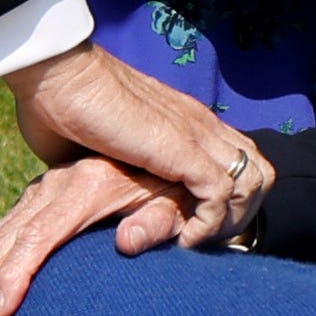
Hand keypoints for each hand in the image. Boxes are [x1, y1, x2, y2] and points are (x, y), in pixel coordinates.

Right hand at [0, 41, 267, 243]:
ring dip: (231, 221)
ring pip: (254, 181)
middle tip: (203, 239)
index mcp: (183, 120)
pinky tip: (180, 239)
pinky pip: (221, 193)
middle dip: (242, 214)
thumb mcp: (94, 151)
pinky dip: (209, 224)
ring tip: (195, 242)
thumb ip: (108, 174)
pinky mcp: (183, 147)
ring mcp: (196, 132)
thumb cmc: (60, 107)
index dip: (228, 199)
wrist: (56, 73)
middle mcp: (200, 123)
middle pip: (260, 171)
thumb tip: (95, 196)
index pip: (237, 158)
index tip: (195, 227)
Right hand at [0, 155, 187, 315]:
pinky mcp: (35, 204)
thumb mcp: (181, 206)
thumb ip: (158, 223)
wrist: (176, 157)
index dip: (15, 276)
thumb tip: (127, 243)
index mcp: (88, 185)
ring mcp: (41, 193)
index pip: (38, 236)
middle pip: (2, 240)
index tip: (1, 315)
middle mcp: (56, 185)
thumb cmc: (184, 194)